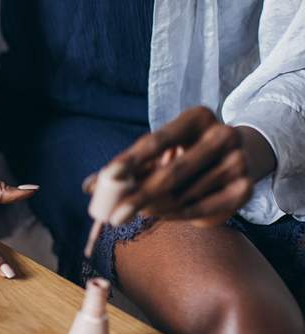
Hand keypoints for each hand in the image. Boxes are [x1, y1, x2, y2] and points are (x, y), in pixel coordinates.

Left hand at [88, 106, 275, 226]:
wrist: (240, 153)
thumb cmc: (186, 150)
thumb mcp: (160, 149)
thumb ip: (128, 165)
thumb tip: (89, 187)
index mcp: (198, 117)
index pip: (158, 140)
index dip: (132, 159)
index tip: (108, 176)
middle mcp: (223, 135)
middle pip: (173, 172)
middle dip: (139, 196)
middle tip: (114, 217)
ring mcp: (239, 162)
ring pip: (184, 196)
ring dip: (156, 208)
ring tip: (141, 209)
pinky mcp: (245, 189)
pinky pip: (201, 211)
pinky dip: (176, 216)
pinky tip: (162, 213)